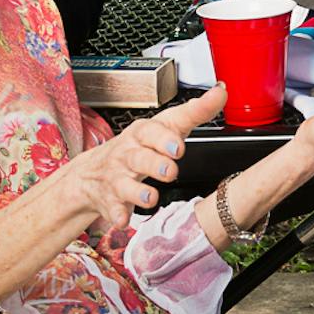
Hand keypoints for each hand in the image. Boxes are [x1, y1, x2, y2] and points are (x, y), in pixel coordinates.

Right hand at [60, 84, 226, 232]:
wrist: (92, 173)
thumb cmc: (139, 146)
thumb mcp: (164, 126)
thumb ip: (194, 112)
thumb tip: (220, 93)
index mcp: (143, 134)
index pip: (152, 131)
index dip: (165, 139)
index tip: (178, 146)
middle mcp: (128, 154)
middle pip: (140, 158)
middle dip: (155, 164)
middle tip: (170, 171)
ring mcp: (117, 178)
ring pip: (125, 184)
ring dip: (138, 192)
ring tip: (151, 197)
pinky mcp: (111, 200)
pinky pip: (113, 209)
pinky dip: (118, 215)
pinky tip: (124, 220)